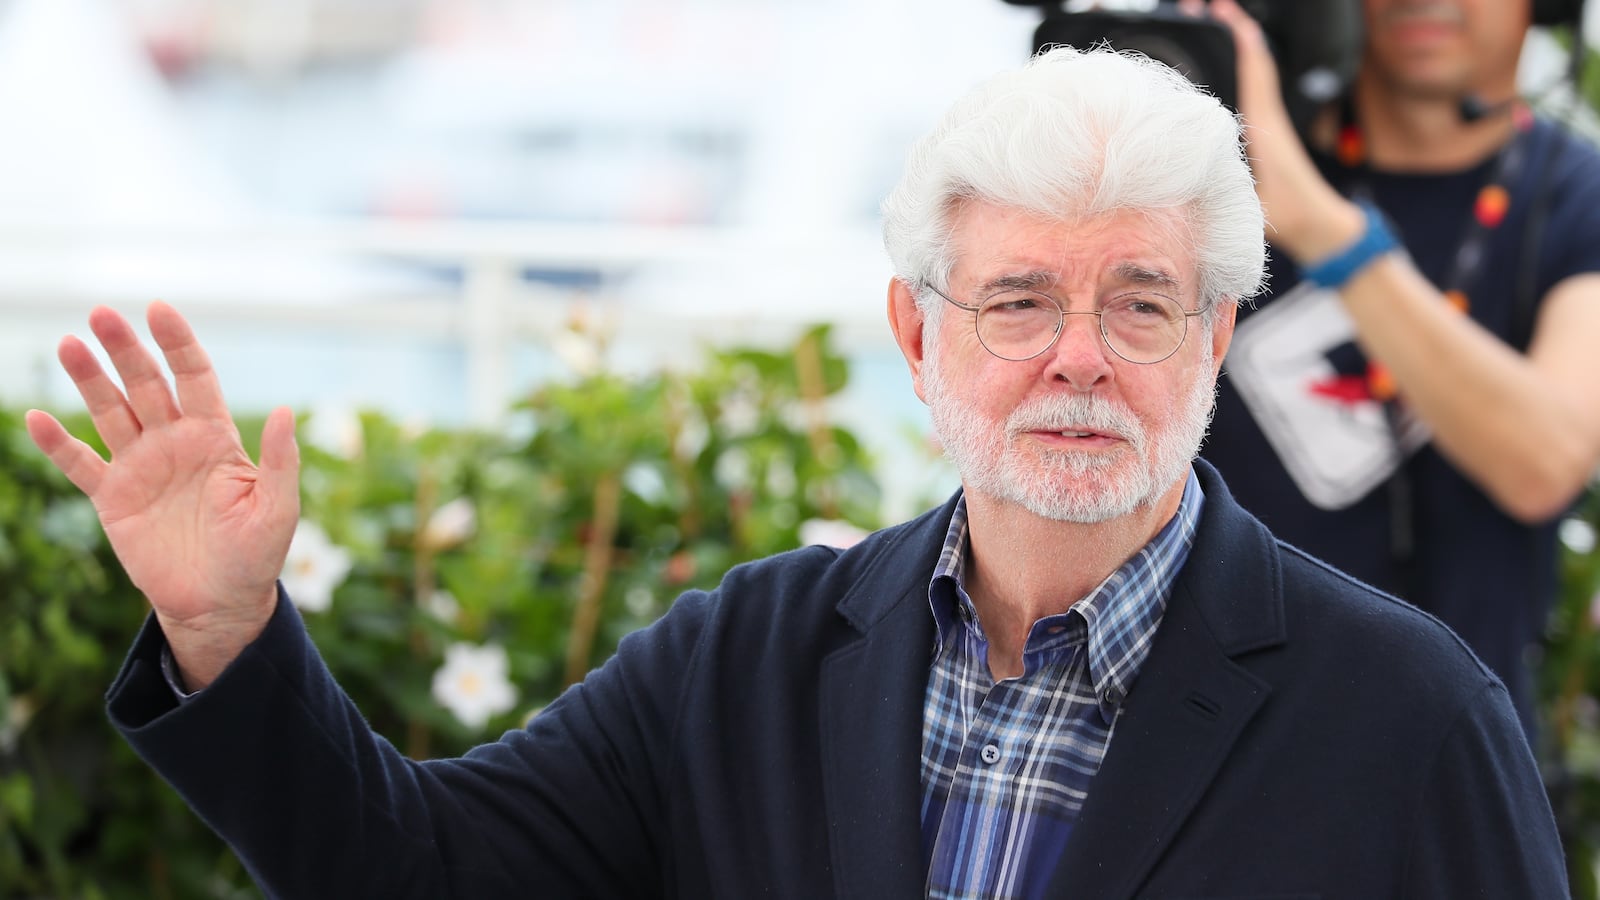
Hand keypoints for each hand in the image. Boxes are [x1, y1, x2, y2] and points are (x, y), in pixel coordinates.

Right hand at [25, 302, 299, 687]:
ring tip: (70, 344)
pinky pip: (81, 464)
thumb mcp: (277, 508)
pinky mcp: (113, 498)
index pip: (195, 377)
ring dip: (90, 379)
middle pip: (147, 383)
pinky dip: (58, 444)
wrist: (220, 602)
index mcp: (215, 438)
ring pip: (111, 411)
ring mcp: (142, 467)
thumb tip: (285, 412)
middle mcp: (175, 442)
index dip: (178, 343)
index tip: (158, 309)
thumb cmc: (256, 554)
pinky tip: (37, 418)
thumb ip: (279, 460)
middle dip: (126, 349)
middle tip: (102, 313)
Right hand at [1184, 0, 1362, 261]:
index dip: (1238, 37)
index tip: (1220, 11)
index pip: (1253, 68)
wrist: (1319, 227)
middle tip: (1206, 7)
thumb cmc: (1291, 214)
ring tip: (1212, 23)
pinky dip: (1237, 69)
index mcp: (1264, 123)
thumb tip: (1186, 159)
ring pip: (1251, 73)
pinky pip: (1249, 91)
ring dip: (1233, 46)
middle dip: (1230, 31)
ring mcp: (1267, 123)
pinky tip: (1220, 67)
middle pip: (1251, 60)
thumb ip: (1221, 177)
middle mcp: (1266, 116)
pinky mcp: (1265, 135)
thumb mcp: (1250, 197)